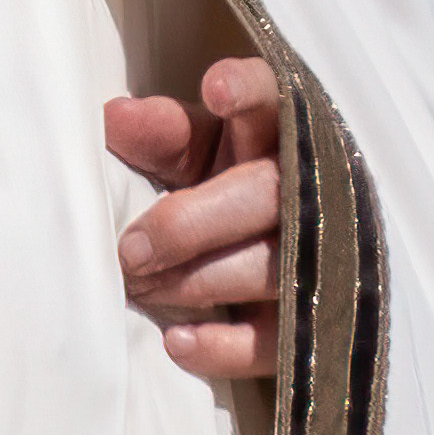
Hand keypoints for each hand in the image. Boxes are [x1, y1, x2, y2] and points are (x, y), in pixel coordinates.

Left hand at [107, 55, 283, 379]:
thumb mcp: (199, 153)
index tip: (215, 89)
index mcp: (277, 133)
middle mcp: (310, 189)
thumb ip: (162, 134)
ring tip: (138, 286)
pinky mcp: (312, 323)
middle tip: (130, 249)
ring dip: (195, 281)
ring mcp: (321, 258)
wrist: (282, 257)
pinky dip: (223, 346)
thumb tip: (112, 118)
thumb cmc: (226, 187)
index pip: (273, 98)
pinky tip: (176, 340)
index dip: (249, 90)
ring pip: (269, 269)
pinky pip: (274, 342)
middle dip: (191, 223)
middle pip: (267, 196)